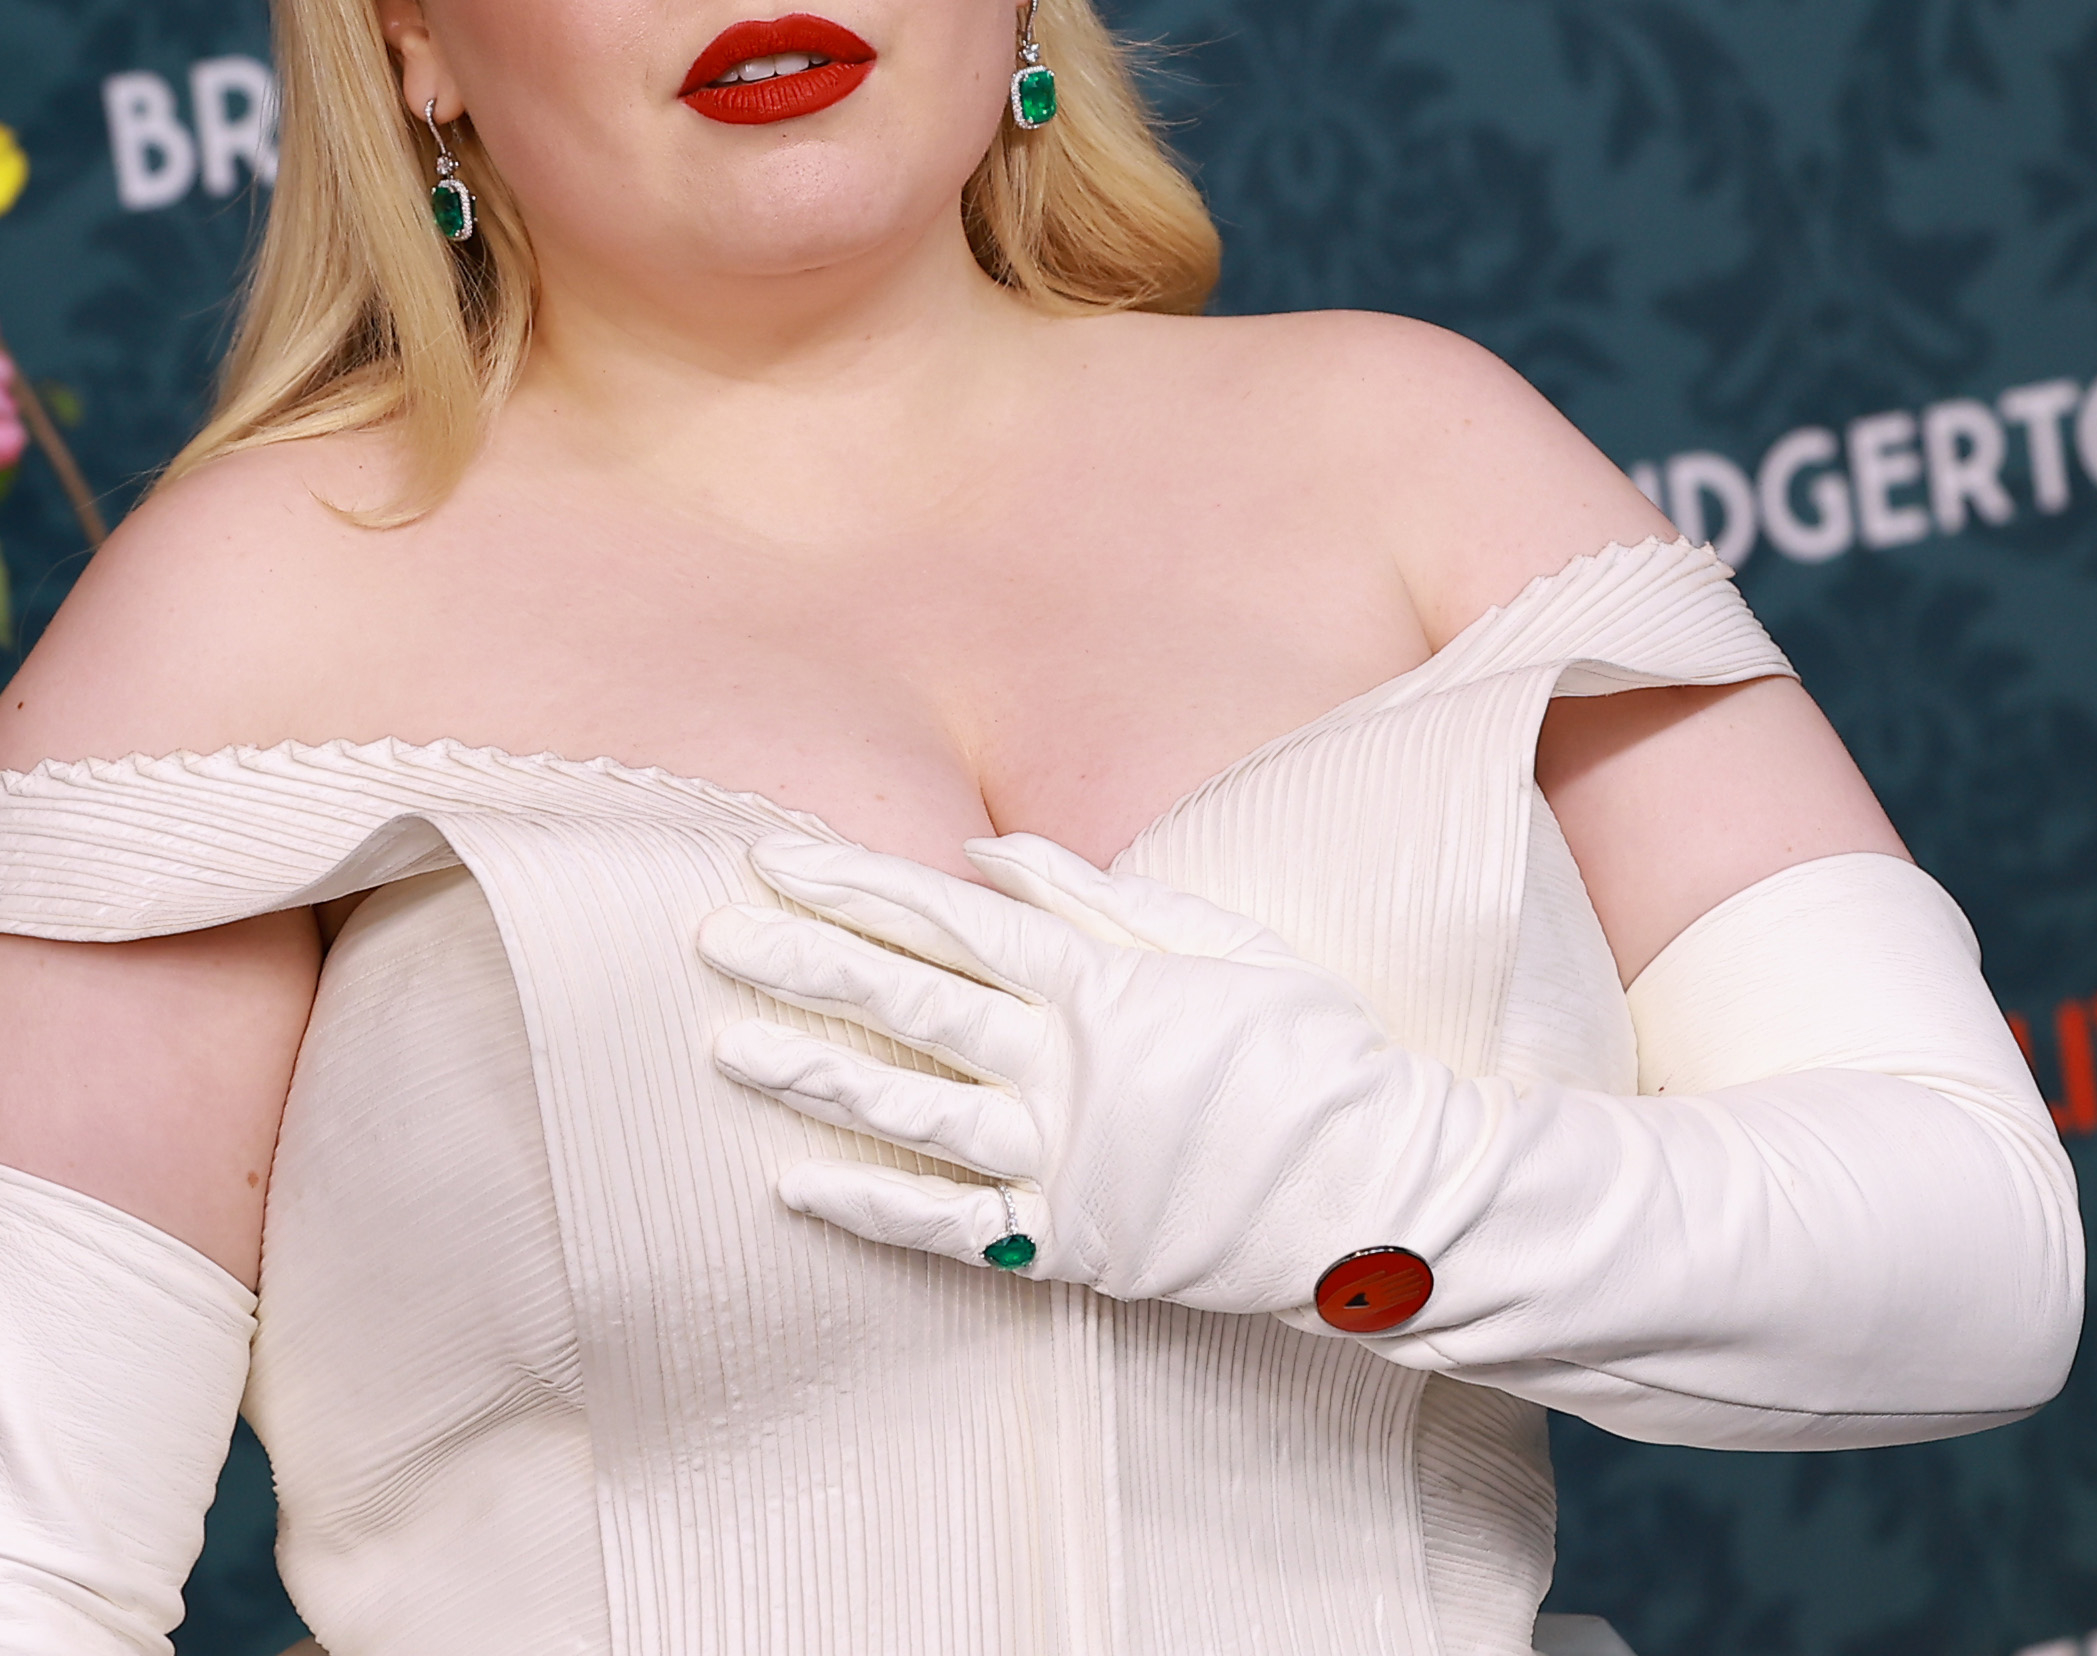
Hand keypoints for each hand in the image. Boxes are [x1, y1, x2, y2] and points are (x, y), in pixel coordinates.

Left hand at [697, 833, 1450, 1318]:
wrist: (1382, 1192)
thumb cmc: (1310, 1051)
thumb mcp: (1216, 941)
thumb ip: (1094, 894)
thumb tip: (986, 852)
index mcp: (1099, 982)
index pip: (947, 921)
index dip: (852, 887)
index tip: (773, 860)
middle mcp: (1065, 1067)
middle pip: (909, 1004)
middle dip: (805, 965)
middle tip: (713, 941)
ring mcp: (1062, 1159)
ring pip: (912, 1110)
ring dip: (815, 1076)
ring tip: (726, 1049)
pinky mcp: (1069, 1243)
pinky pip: (952, 1228)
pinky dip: (872, 1209)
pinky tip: (797, 1187)